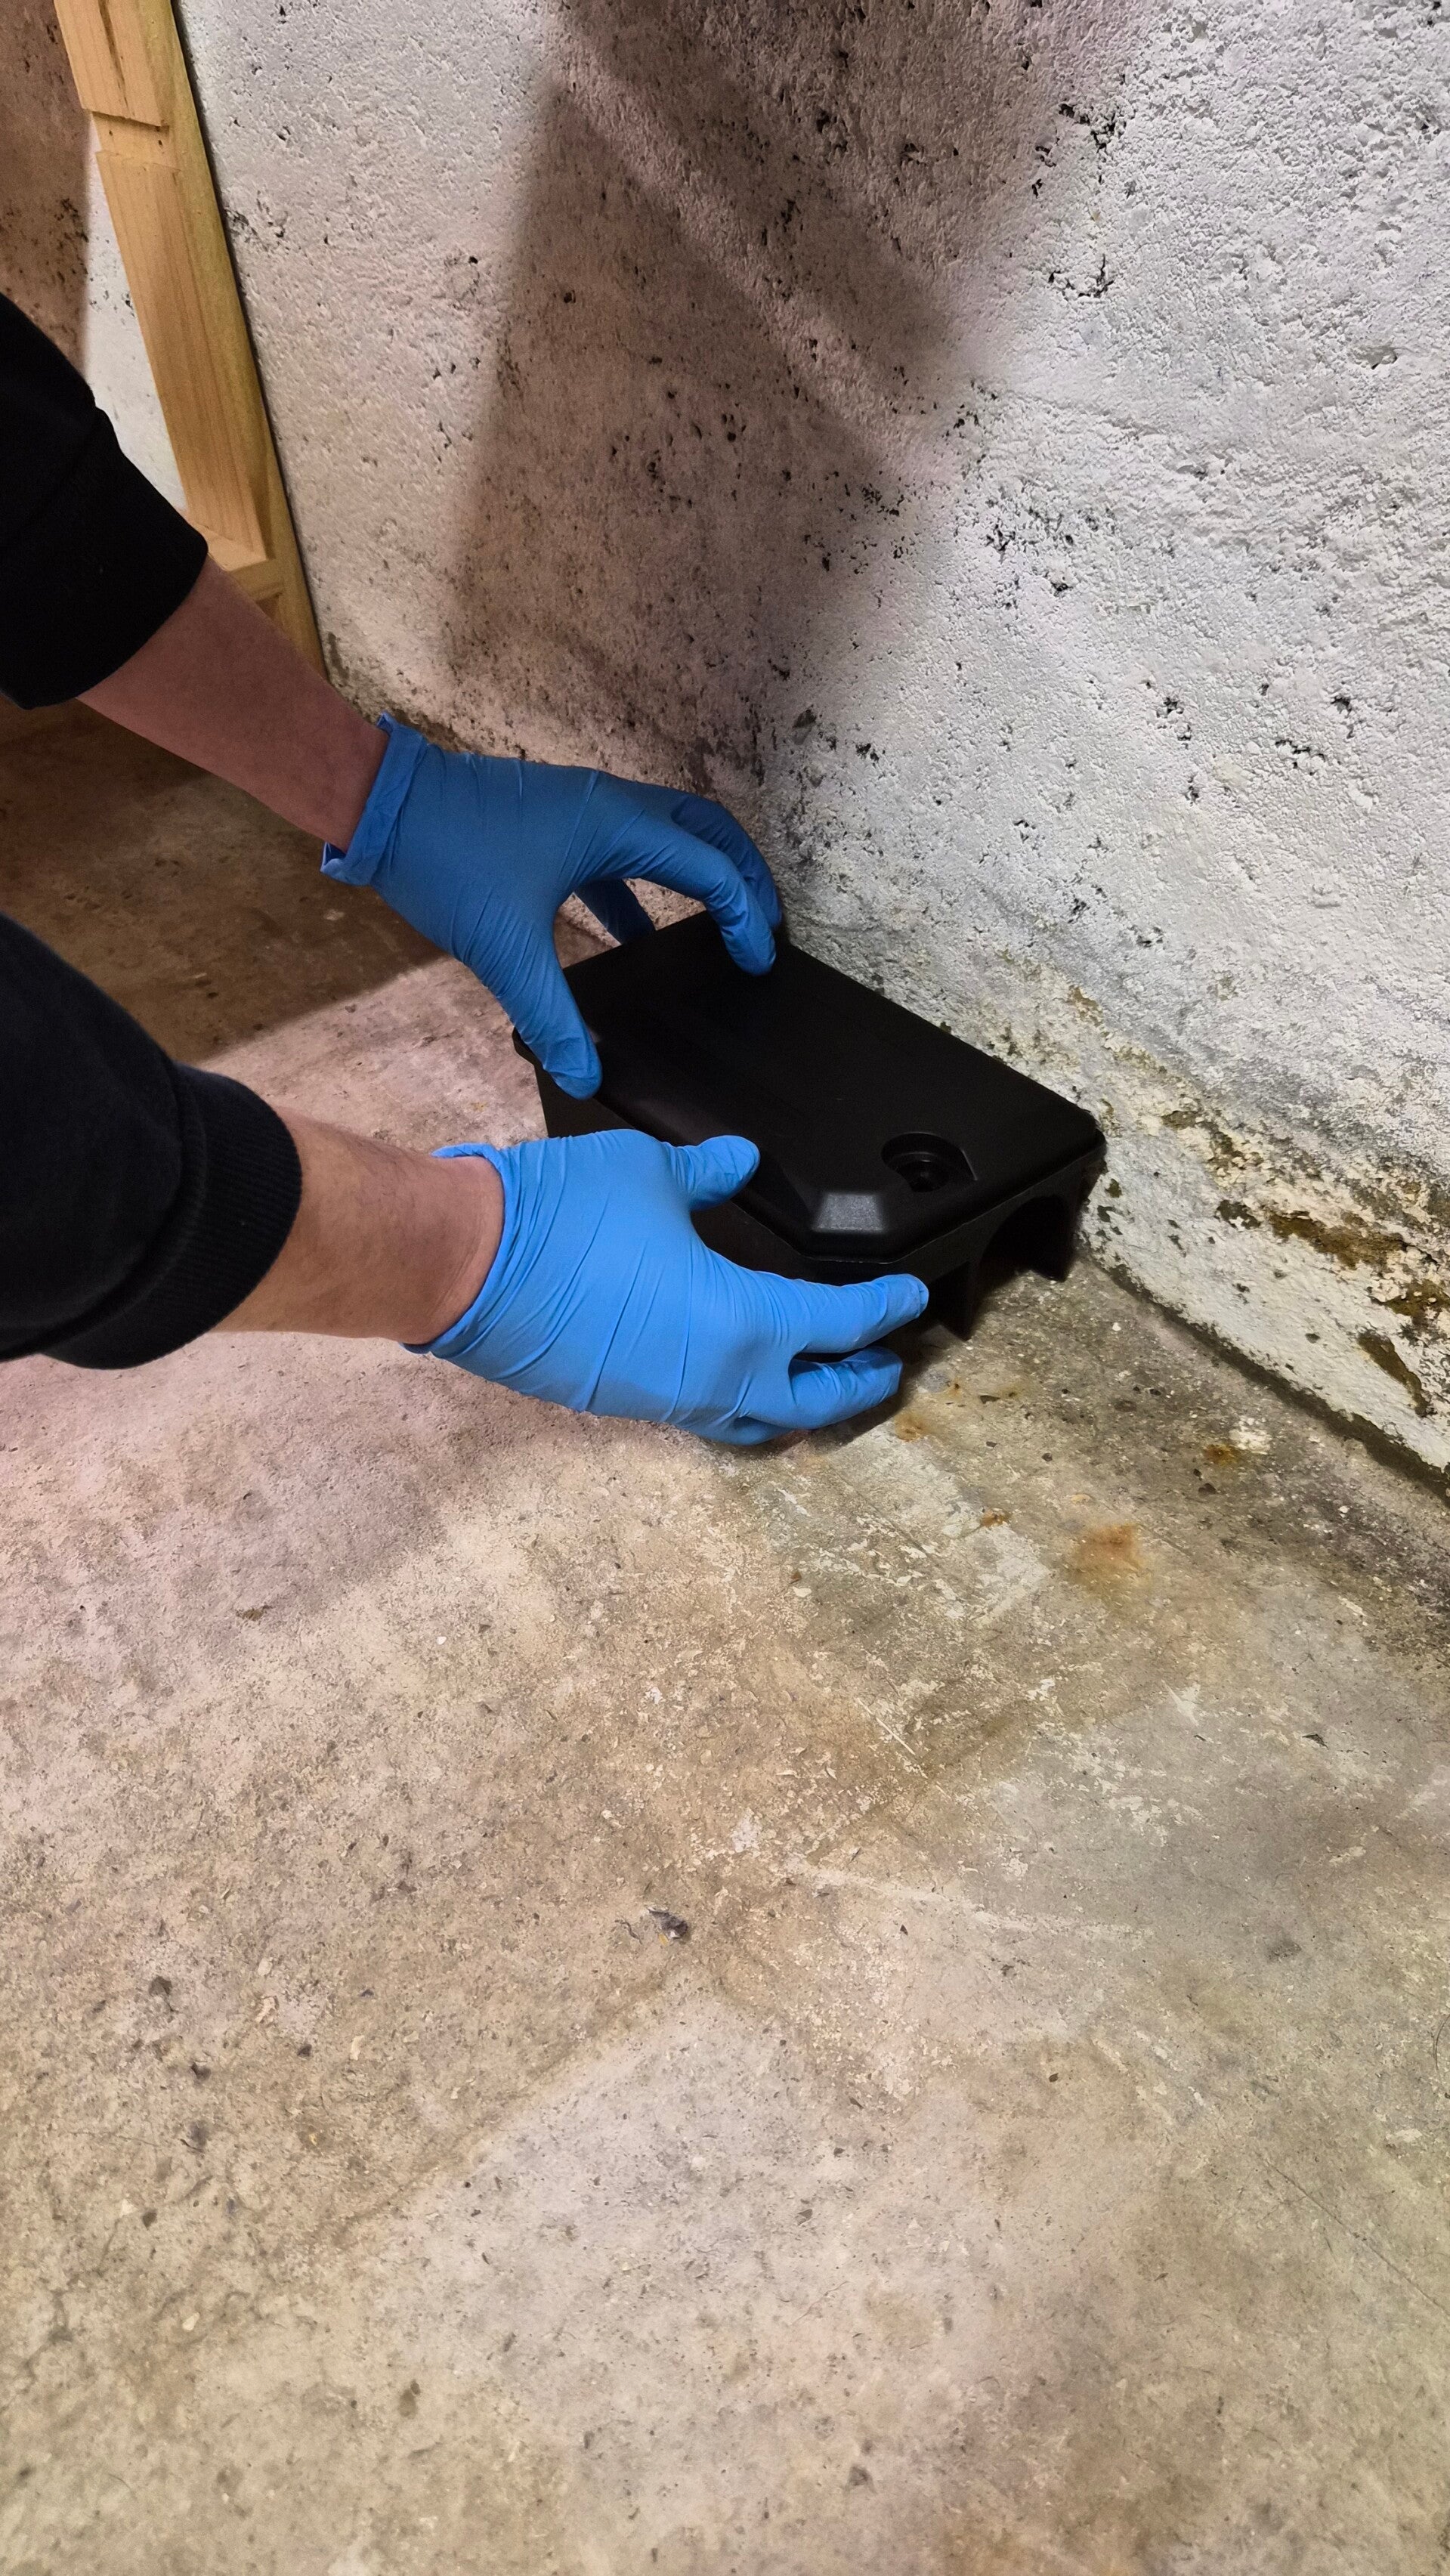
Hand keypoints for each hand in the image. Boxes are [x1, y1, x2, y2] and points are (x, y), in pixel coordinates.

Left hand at [321, 717, 781, 1096]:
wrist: (380, 806)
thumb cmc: (444, 857)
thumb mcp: (504, 949)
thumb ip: (551, 1016)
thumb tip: (585, 1074)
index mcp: (614, 825)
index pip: (709, 868)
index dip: (745, 916)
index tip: (758, 961)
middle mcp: (609, 806)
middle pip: (706, 830)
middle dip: (744, 875)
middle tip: (767, 926)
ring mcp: (580, 809)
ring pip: (664, 836)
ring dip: (696, 877)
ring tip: (718, 928)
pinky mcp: (553, 823)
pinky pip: (618, 854)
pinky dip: (639, 890)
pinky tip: (633, 939)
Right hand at [415, 1129, 927, 1444]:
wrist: (462, 1263)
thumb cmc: (563, 1215)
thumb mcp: (652, 1175)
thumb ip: (707, 1176)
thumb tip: (737, 1163)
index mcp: (742, 1323)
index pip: (837, 1326)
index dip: (882, 1311)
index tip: (909, 1300)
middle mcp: (714, 1379)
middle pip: (810, 1401)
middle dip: (856, 1386)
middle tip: (885, 1366)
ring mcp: (664, 1400)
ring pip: (753, 1420)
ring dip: (794, 1403)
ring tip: (815, 1379)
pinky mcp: (620, 1402)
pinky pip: (701, 1412)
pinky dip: (735, 1399)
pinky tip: (734, 1371)